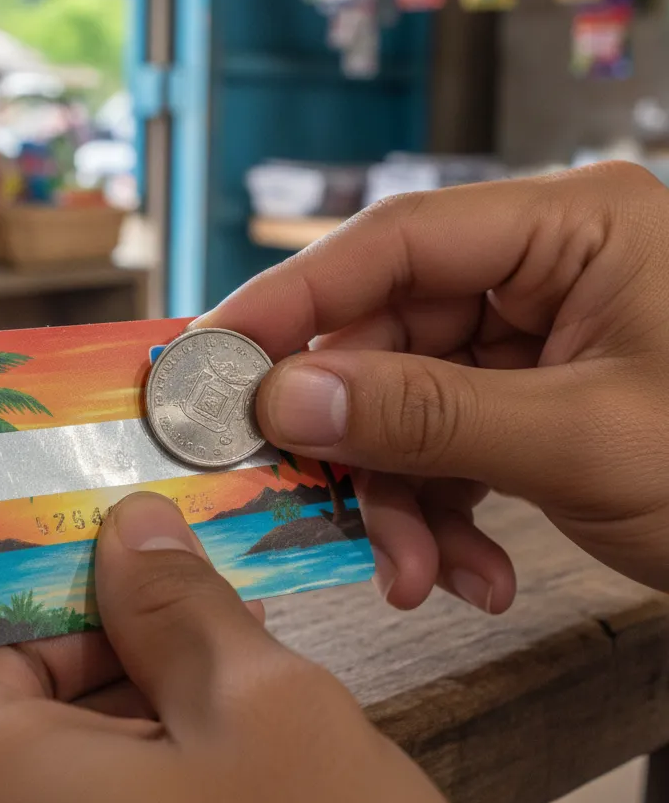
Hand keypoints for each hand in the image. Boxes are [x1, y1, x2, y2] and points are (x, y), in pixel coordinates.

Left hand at [0, 493, 466, 802]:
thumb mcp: (263, 715)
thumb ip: (180, 605)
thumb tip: (133, 529)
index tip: (38, 517)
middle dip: (57, 603)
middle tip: (153, 558)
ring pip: (7, 736)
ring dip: (101, 668)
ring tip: (203, 627)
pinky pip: (47, 795)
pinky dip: (113, 738)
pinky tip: (205, 708)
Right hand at [197, 163, 668, 610]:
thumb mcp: (585, 441)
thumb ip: (427, 414)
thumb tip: (285, 401)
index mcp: (572, 226)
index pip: (398, 241)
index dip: (294, 298)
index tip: (216, 357)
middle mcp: (543, 269)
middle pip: (389, 334)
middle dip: (355, 438)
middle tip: (304, 502)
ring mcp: (537, 337)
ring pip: (409, 403)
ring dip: (399, 497)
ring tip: (416, 576)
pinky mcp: (533, 399)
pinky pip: (449, 443)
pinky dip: (443, 513)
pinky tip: (467, 574)